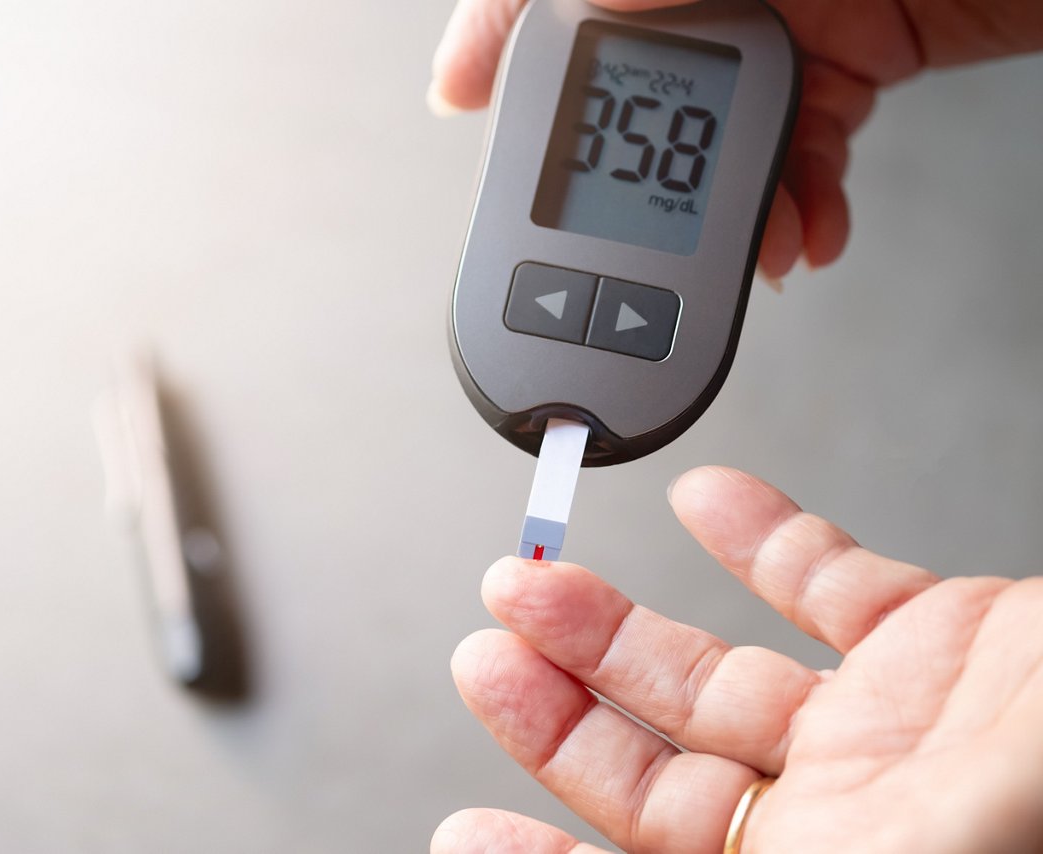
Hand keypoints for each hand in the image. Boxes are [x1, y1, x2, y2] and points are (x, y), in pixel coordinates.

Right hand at [429, 0, 1042, 283]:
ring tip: (746, 254)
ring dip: (722, 222)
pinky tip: (803, 234)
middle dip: (623, 181)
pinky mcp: (843, 73)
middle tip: (611, 237)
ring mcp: (785, 32)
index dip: (500, 46)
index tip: (461, 99)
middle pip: (630, 92)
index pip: (567, 3)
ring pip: (712, 147)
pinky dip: (796, 213)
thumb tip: (546, 18)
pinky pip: (796, 160)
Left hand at [433, 466, 1042, 852]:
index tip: (459, 831)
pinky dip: (764, 538)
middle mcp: (847, 825)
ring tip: (535, 581)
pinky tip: (707, 502)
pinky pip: (832, 583)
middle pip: (660, 772)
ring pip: (717, 674)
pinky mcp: (946, 645)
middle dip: (561, 710)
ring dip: (619, 624)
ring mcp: (894, 732)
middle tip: (486, 648)